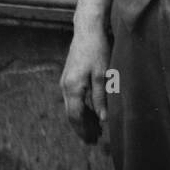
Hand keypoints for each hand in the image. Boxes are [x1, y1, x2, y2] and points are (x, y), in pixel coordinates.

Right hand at [60, 23, 110, 144]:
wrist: (87, 29)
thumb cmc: (97, 50)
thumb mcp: (103, 75)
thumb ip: (101, 98)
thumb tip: (102, 119)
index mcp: (73, 88)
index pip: (76, 116)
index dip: (84, 130)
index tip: (92, 140)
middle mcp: (65, 86)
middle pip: (72, 114)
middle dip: (82, 128)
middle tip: (94, 140)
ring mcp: (65, 81)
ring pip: (72, 107)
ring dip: (82, 119)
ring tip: (95, 129)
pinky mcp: (69, 76)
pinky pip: (73, 98)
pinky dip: (81, 108)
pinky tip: (92, 112)